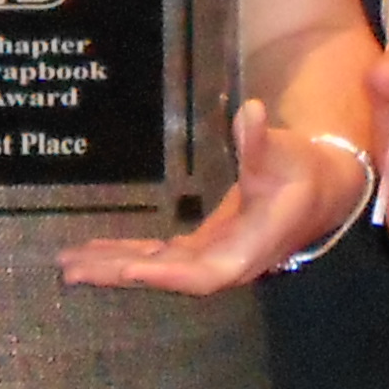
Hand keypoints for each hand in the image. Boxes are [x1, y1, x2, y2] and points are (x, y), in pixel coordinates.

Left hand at [64, 100, 369, 296]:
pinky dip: (127, 254)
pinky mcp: (202, 247)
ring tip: (68, 264)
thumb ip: (261, 142)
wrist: (320, 188)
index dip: (167, 275)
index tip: (129, 272)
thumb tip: (249, 112)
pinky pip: (158, 256)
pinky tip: (95, 252)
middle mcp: (225, 263)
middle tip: (70, 270)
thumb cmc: (303, 170)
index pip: (203, 275)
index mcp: (248, 252)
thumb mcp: (284, 153)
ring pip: (156, 268)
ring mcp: (210, 256)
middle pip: (166, 277)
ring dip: (114, 266)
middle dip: (120, 273)